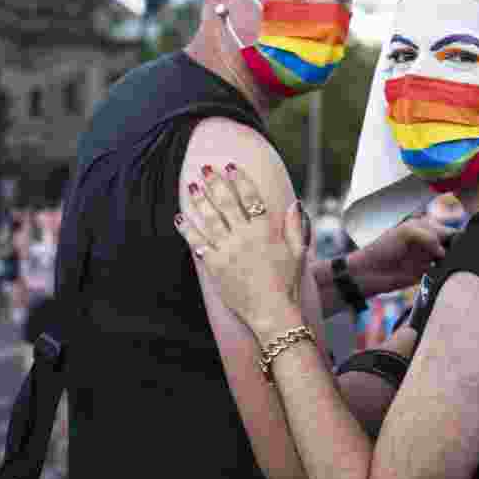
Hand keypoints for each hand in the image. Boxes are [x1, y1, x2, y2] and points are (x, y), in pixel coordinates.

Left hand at [175, 163, 308, 340]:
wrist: (272, 312)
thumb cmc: (287, 283)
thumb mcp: (298, 252)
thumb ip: (295, 226)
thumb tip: (294, 204)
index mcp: (265, 231)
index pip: (250, 197)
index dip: (240, 179)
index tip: (232, 166)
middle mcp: (244, 237)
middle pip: (226, 202)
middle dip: (215, 182)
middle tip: (206, 168)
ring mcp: (228, 251)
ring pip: (209, 218)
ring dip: (199, 200)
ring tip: (191, 186)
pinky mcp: (215, 266)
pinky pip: (198, 242)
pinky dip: (187, 229)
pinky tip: (180, 217)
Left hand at [355, 217, 457, 291]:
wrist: (370, 272)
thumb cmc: (383, 248)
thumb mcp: (406, 233)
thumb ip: (428, 237)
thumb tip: (443, 252)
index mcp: (426, 227)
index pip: (448, 229)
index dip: (457, 235)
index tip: (463, 243)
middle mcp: (429, 242)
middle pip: (452, 245)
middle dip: (458, 250)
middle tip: (459, 256)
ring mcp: (428, 258)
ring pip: (449, 259)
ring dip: (452, 262)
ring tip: (451, 265)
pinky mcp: (426, 274)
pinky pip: (441, 273)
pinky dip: (445, 274)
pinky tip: (445, 274)